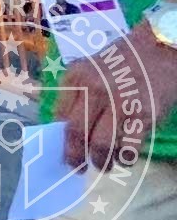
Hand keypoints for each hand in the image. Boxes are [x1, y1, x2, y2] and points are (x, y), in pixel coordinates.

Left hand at [59, 24, 176, 170]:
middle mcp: (94, 89)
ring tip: (103, 165)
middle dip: (75, 157)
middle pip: (77, 133)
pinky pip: (128, 147)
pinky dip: (124, 158)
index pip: (61, 116)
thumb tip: (63, 127)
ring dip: (101, 162)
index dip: (61, 140)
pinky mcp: (143, 116)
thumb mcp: (89, 69)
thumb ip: (75, 94)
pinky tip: (123, 158)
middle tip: (77, 168)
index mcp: (76, 77)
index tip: (62, 153)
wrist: (158, 51)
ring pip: (102, 145)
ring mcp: (119, 103)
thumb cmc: (122, 62)